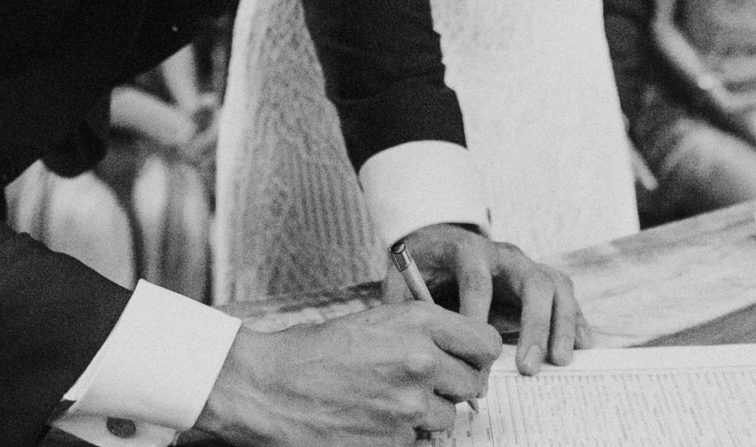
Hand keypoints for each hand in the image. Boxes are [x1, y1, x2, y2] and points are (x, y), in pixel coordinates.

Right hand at [195, 304, 498, 445]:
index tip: (467, 359)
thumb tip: (458, 348)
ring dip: (429, 413)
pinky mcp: (396, 441)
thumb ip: (421, 330)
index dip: (478, 354)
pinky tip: (373, 419)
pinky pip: (418, 440)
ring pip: (450, 417)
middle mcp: (421, 361)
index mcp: (417, 323)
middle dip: (455, 386)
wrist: (270, 389)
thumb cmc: (314, 353)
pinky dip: (402, 434)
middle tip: (427, 384)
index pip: (485, 343)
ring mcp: (409, 406)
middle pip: (474, 383)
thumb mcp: (373, 321)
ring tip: (391, 401)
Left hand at [392, 223, 581, 373]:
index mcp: (467, 250)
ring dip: (562, 325)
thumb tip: (414, 346)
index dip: (479, 317)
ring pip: (556, 286)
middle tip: (527, 367)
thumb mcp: (402, 277)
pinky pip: (566, 296)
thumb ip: (405, 306)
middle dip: (534, 326)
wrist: (438, 239)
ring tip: (559, 361)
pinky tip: (582, 347)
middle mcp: (504, 254)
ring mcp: (526, 265)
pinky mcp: (539, 279)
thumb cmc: (422, 265)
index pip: (478, 280)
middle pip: (532, 281)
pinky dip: (577, 321)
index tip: (476, 352)